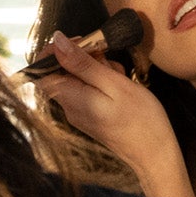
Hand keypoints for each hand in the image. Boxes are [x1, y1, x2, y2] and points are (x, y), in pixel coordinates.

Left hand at [34, 33, 195, 196]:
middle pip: (61, 71)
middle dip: (83, 57)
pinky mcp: (90, 114)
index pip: (41, 70)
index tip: (81, 42)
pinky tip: (120, 85)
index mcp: (70, 99)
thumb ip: (82, 64)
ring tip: (119, 75)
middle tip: (108, 59)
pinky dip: (102, 80)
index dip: (55, 50)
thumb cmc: (140, 120)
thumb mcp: (113, 84)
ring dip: (97, 68)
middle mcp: (69, 107)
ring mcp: (78, 112)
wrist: (154, 155)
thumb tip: (56, 41)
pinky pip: (88, 89)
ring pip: (77, 78)